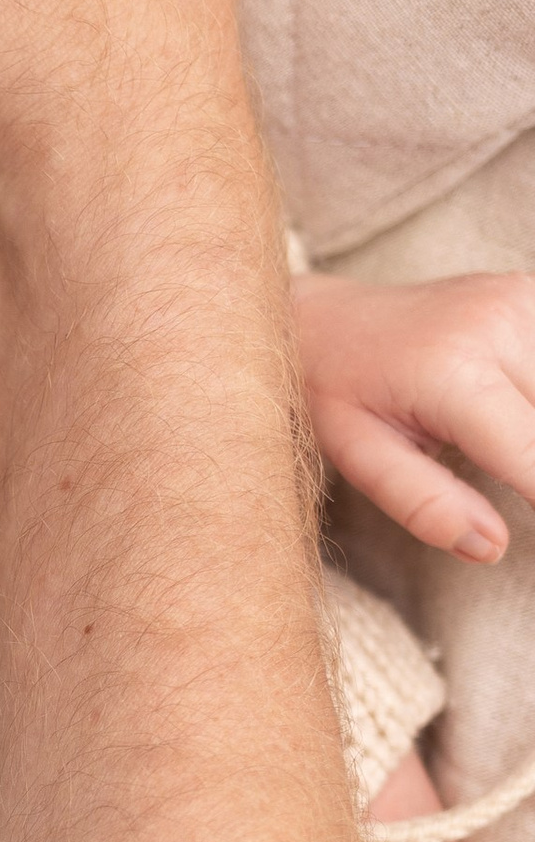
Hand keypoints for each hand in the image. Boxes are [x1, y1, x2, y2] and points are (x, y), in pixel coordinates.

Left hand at [293, 270, 534, 561]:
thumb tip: (493, 547)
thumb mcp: (359, 458)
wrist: (327, 317)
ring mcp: (519, 301)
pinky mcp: (531, 294)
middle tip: (498, 474)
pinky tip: (509, 406)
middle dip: (534, 461)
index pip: (533, 452)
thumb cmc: (338, 393)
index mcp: (452, 371)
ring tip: (491, 438)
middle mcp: (496, 324)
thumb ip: (424, 504)